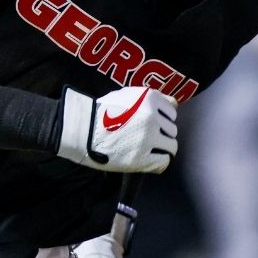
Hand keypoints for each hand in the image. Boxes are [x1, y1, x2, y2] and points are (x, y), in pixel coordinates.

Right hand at [56, 86, 177, 172]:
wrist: (82, 130)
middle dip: (162, 134)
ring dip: (162, 149)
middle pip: (172, 130)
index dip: (162, 119)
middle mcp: (153, 117)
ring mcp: (149, 138)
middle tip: (146, 139)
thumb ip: (151, 99)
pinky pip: (163, 162)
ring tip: (148, 151)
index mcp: (150, 98)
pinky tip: (148, 161)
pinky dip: (158, 163)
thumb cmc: (102, 111)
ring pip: (171, 146)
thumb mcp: (127, 95)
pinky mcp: (142, 157)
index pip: (172, 112)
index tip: (152, 124)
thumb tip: (175, 104)